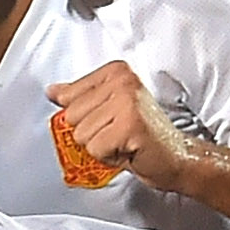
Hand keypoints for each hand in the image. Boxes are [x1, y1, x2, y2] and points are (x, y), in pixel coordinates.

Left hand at [46, 60, 207, 194]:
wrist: (175, 157)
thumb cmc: (144, 135)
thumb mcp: (108, 109)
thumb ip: (80, 98)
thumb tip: (53, 91)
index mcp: (116, 71)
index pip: (68, 95)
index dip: (83, 117)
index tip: (109, 119)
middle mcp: (123, 80)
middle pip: (72, 116)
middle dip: (91, 133)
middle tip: (117, 133)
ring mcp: (127, 101)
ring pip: (82, 134)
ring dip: (100, 146)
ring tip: (123, 141)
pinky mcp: (130, 124)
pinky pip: (95, 148)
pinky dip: (109, 157)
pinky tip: (128, 150)